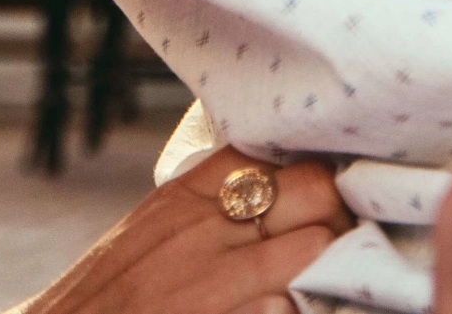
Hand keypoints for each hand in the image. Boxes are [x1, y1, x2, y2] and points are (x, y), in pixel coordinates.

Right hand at [17, 150, 350, 313]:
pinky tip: (284, 313)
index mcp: (183, 196)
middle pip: (315, 192)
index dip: (314, 176)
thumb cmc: (112, 298)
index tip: (324, 198)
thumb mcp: (153, 231)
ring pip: (313, 253)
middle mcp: (200, 231)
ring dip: (329, 271)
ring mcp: (212, 284)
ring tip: (324, 285)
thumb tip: (279, 185)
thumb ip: (209, 205)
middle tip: (340, 242)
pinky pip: (287, 311)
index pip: (278, 155)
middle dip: (338, 218)